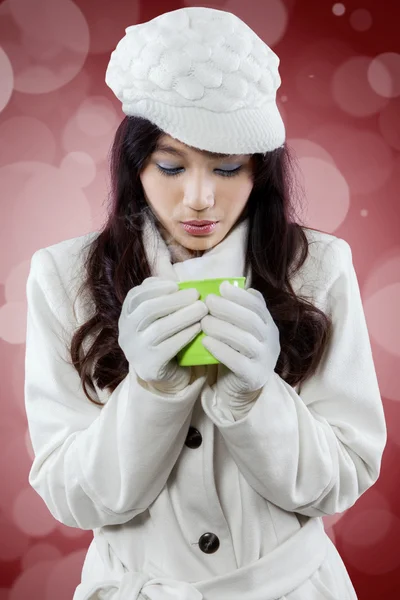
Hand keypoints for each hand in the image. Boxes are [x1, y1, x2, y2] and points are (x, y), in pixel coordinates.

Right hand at [118, 277, 207, 390]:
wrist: (165, 375)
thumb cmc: (166, 337)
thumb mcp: (161, 314)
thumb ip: (164, 294)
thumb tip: (173, 268)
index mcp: (126, 317)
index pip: (135, 297)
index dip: (156, 288)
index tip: (176, 285)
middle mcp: (126, 333)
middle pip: (148, 310)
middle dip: (174, 300)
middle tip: (197, 295)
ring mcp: (135, 351)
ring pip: (159, 328)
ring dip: (184, 316)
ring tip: (202, 309)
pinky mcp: (149, 367)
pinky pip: (168, 347)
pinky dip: (185, 335)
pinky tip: (198, 328)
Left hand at [200, 281, 280, 399]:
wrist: (240, 388)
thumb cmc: (237, 352)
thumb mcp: (242, 329)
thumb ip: (239, 310)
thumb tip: (226, 285)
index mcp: (269, 326)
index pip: (258, 306)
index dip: (240, 295)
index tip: (222, 287)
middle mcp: (271, 341)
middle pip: (251, 321)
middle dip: (228, 308)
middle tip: (208, 302)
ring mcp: (264, 360)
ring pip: (245, 341)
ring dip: (222, 328)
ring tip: (204, 322)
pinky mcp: (253, 377)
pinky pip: (237, 362)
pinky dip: (220, 350)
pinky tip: (206, 342)